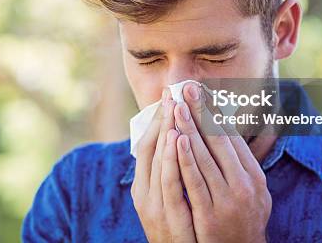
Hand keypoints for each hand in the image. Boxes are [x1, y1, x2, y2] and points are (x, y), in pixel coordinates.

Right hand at [131, 88, 196, 242]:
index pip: (147, 145)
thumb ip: (170, 175)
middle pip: (152, 147)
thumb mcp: (169, 201)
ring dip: (166, 130)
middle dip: (163, 118)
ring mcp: (153, 204)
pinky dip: (172, 157)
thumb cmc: (178, 232)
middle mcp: (143, 192)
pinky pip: (170, 181)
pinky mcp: (166, 215)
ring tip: (174, 106)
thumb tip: (178, 145)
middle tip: (172, 92)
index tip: (168, 97)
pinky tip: (178, 137)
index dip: (158, 120)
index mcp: (142, 187)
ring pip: (158, 159)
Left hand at [173, 83, 271, 242]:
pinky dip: (186, 158)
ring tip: (177, 105)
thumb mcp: (253, 191)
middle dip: (201, 111)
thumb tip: (228, 129)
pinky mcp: (211, 214)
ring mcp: (229, 199)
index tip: (201, 91)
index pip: (232, 136)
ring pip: (206, 156)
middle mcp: (246, 184)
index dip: (214, 111)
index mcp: (255, 175)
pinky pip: (196, 180)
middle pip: (219, 140)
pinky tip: (176, 138)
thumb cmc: (243, 219)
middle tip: (187, 87)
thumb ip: (242, 162)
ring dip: (190, 128)